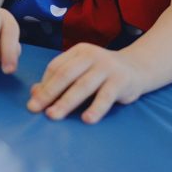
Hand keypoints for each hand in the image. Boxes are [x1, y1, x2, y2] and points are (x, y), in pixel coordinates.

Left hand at [27, 43, 145, 123]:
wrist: (137, 68)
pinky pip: (105, 96)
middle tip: (35, 109)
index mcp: (78, 52)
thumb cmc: (102, 73)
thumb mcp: (81, 72)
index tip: (33, 102)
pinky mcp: (121, 81)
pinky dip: (95, 108)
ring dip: (66, 102)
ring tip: (53, 116)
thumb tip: (34, 92)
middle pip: (65, 75)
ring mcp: (107, 67)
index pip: (56, 67)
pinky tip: (86, 119)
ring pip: (82, 86)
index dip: (43, 85)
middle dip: (48, 93)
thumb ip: (59, 81)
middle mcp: (91, 55)